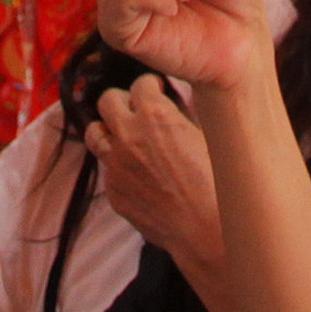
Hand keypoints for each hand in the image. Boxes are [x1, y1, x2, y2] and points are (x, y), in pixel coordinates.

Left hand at [84, 76, 224, 279]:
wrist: (205, 228)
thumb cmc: (216, 181)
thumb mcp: (206, 134)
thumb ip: (181, 115)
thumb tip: (172, 105)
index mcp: (155, 114)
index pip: (140, 83)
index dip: (152, 86)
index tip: (158, 91)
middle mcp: (128, 135)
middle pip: (108, 100)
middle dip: (124, 101)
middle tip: (139, 111)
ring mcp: (116, 165)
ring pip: (94, 133)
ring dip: (110, 131)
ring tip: (128, 139)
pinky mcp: (113, 192)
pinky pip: (107, 169)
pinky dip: (119, 166)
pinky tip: (140, 175)